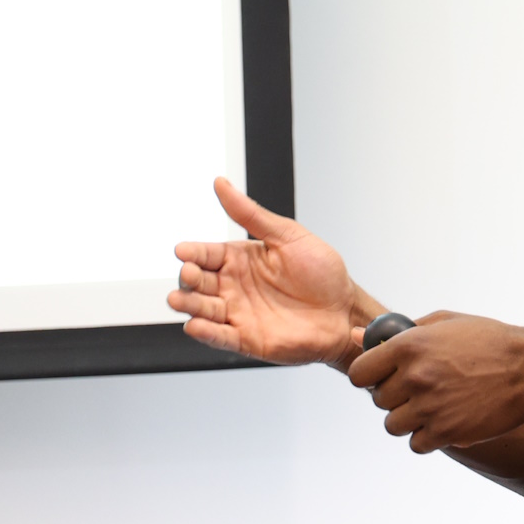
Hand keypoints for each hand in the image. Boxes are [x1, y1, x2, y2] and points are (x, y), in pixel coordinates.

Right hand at [168, 177, 358, 368]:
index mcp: (240, 259)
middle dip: (188, 278)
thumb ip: (251, 214)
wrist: (345, 309)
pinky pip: (220, 337)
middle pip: (198, 282)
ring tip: (179, 300)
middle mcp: (234, 286)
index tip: (183, 251)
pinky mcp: (247, 339)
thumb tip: (222, 184)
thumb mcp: (287, 235)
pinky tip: (195, 326)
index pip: (207, 254)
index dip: (193, 252)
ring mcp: (239, 313)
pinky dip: (206, 333)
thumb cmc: (322, 272)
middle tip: (189, 274)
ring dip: (188, 305)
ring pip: (203, 310)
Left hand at [346, 311, 523, 452]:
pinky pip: (416, 444)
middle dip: (395, 396)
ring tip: (432, 406)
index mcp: (409, 346)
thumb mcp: (444, 322)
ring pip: (393, 425)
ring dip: (408, 418)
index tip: (381, 377)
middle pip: (378, 401)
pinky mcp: (447, 432)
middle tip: (418, 389)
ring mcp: (430, 407)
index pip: (360, 373)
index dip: (369, 376)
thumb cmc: (490, 341)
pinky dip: (426, 436)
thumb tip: (358, 336)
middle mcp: (415, 377)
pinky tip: (443, 420)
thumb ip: (399, 330)